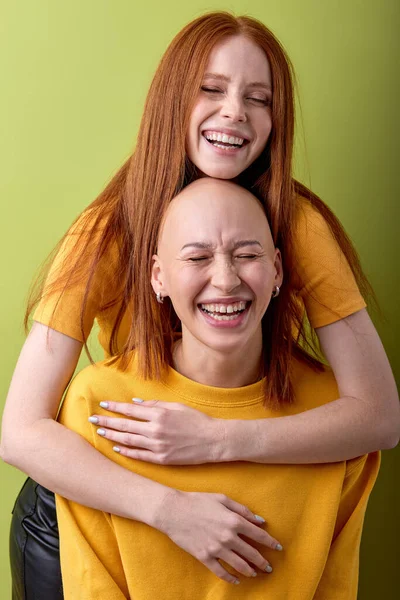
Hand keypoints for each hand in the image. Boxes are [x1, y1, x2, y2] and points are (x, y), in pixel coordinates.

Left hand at [90, 399, 226, 463]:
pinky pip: (139, 456)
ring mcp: (158, 446)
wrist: (214, 440)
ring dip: (112, 436)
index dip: (115, 407)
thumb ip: (154, 405)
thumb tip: (134, 403)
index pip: (130, 410)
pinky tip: (116, 448)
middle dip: (107, 422)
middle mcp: (155, 430)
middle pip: (125, 425)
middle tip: (92, 419)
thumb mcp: (177, 407)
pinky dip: (126, 452)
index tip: (102, 405)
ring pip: (128, 441)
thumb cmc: (197, 420)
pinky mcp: (162, 459)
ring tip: (99, 433)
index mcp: (159, 414)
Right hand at [154, 489, 281, 583]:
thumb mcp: (222, 499)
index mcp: (233, 520)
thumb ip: (242, 510)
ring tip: (255, 573)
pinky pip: (221, 572)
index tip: (278, 547)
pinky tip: (237, 580)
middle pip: (251, 553)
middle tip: (269, 567)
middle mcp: (228, 537)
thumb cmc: (198, 501)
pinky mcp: (205, 557)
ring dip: (250, 571)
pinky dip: (231, 578)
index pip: (258, 535)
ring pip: (239, 565)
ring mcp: (216, 549)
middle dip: (262, 561)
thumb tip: (260, 520)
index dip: (270, 542)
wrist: (173, 510)